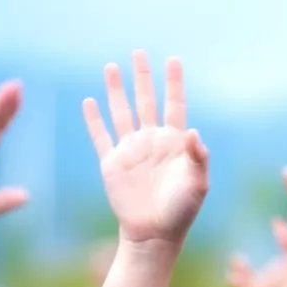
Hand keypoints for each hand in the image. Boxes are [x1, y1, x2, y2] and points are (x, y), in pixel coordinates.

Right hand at [83, 52, 208, 248]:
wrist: (154, 234)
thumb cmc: (181, 211)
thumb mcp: (197, 184)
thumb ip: (197, 157)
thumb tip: (193, 131)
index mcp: (174, 143)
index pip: (174, 105)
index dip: (173, 83)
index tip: (173, 59)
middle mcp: (151, 141)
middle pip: (146, 101)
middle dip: (143, 77)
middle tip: (139, 52)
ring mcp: (131, 151)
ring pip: (121, 112)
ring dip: (116, 90)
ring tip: (111, 66)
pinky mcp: (112, 164)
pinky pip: (101, 136)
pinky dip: (94, 119)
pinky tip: (89, 101)